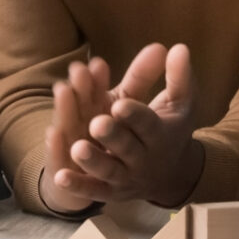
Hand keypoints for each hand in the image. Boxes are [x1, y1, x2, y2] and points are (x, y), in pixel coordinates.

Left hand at [41, 43, 167, 212]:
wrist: (171, 175)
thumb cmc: (169, 128)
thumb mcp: (176, 103)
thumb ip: (176, 77)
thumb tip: (179, 47)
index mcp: (159, 134)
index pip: (147, 124)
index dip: (134, 115)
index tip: (120, 105)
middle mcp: (143, 159)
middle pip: (126, 148)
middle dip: (112, 136)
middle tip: (97, 123)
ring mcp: (125, 177)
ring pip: (108, 171)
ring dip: (93, 161)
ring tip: (77, 148)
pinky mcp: (110, 191)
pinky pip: (93, 191)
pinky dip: (78, 186)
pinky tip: (60, 177)